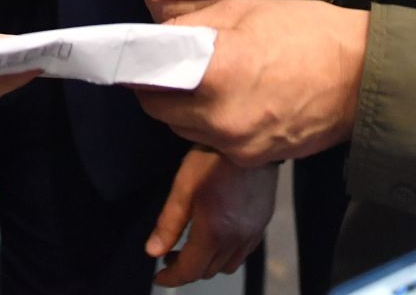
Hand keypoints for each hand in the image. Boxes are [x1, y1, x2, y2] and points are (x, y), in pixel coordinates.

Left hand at [136, 0, 365, 166]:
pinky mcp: (251, 160)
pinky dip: (214, 123)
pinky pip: (214, 142)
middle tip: (172, 65)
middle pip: (160, 109)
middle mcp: (219, 117)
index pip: (148, 78)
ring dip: (185, 108)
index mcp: (215, 73)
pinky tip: (237, 99)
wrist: (363, 77)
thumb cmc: (309, 33)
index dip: (138, 67)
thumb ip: (193, 26)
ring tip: (209, 81)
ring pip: (185, 129)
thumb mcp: (245, 10)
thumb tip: (158, 38)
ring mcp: (236, 145)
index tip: (135, 58)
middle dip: (158, 88)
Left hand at [146, 147, 277, 286]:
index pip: (190, 271)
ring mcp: (253, 232)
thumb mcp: (183, 188)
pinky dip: (227, 252)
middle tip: (171, 255)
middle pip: (208, 271)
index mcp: (214, 233)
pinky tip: (218, 234)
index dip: (171, 278)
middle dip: (187, 268)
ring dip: (208, 262)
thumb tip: (153, 251)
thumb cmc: (214, 158)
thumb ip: (168, 224)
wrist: (250, 137)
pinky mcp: (262, 222)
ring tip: (194, 245)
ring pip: (227, 265)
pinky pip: (243, 252)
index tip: (159, 276)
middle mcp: (236, 239)